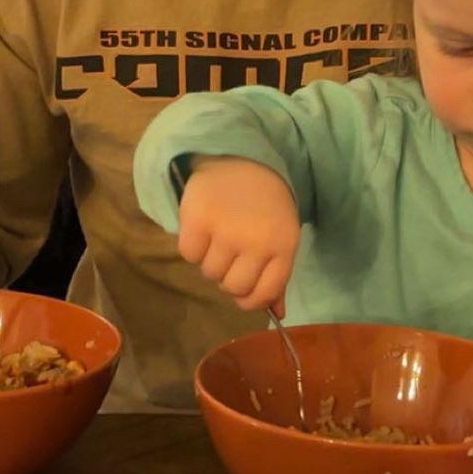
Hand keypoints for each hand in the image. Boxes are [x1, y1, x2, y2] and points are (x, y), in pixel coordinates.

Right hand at [175, 156, 300, 310]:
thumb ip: (278, 277)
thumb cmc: (265, 205)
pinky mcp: (198, 219)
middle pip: (233, 287)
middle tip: (231, 254)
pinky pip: (189, 255)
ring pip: (209, 273)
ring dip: (210, 261)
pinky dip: (193, 246)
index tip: (243, 289)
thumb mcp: (281, 237)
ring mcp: (226, 231)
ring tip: (218, 236)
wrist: (242, 158)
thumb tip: (278, 314)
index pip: (263, 294)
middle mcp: (257, 241)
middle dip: (229, 277)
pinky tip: (203, 227)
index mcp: (283, 247)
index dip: (250, 299)